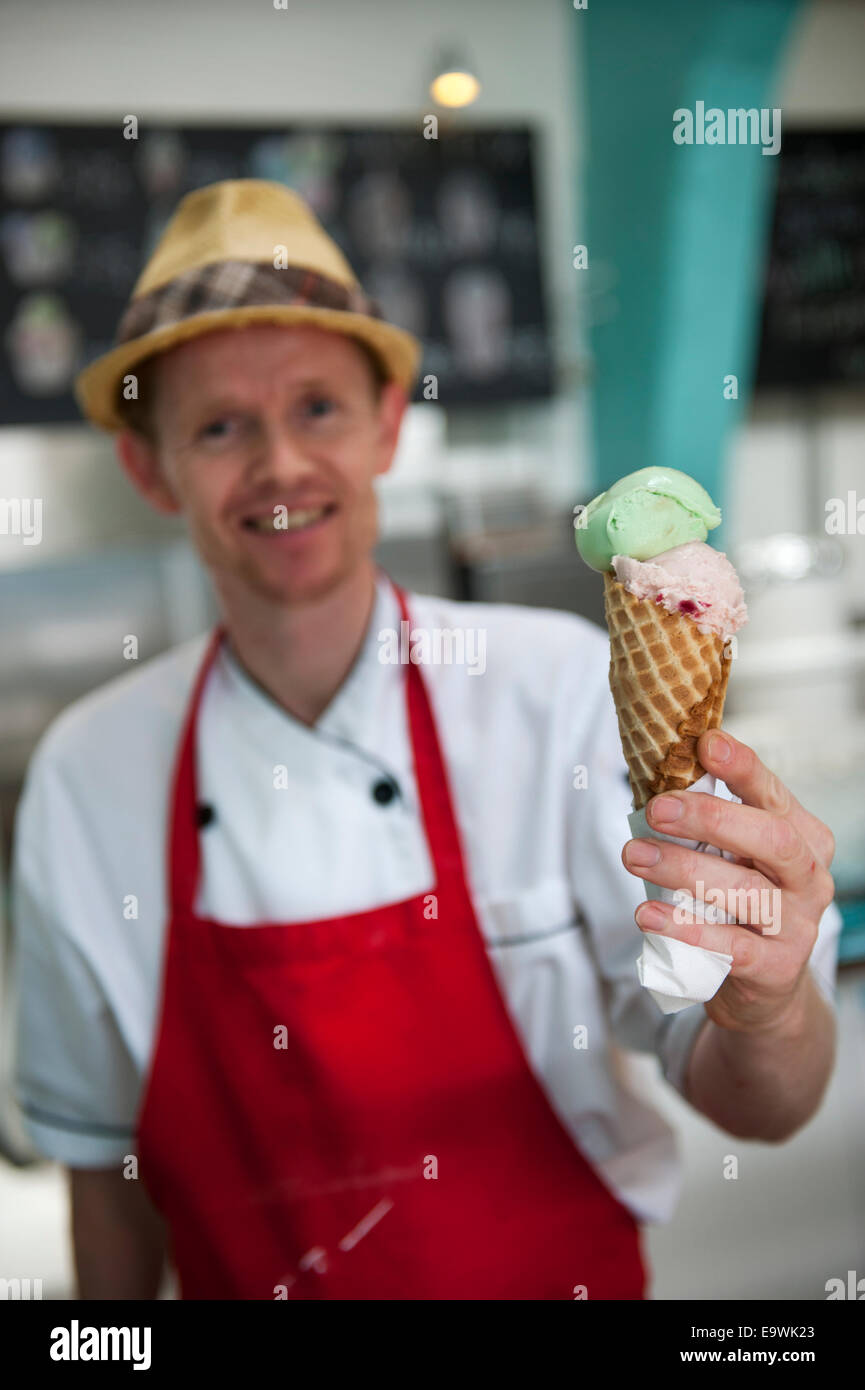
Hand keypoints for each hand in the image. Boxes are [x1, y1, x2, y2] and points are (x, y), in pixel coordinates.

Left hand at [621, 729, 835, 1033]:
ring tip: (634, 855)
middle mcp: (808, 877)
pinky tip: (648, 914)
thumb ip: (712, 821)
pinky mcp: (775, 968)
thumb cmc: (740, 904)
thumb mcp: (735, 857)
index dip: (743, 768)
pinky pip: (732, 946)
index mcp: (802, 836)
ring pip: (745, 892)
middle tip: (656, 809)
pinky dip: (686, 928)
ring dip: (682, 870)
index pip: (773, 794)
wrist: (764, 988)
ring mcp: (797, 925)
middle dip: (710, 818)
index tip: (706, 744)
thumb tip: (658, 772)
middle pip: (770, 839)